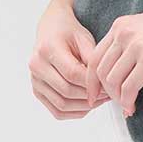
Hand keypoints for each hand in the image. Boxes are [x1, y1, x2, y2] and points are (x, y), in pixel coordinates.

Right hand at [29, 0, 110, 119]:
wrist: (51, 29)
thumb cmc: (69, 32)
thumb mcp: (84, 38)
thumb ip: (92, 59)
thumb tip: (102, 84)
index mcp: (48, 48)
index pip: (72, 73)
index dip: (92, 83)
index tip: (107, 86)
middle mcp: (37, 66)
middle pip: (67, 91)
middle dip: (90, 96)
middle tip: (107, 95)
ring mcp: (35, 80)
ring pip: (61, 105)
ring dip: (84, 107)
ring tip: (100, 100)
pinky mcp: (37, 91)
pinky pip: (56, 111)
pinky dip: (74, 113)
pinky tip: (88, 105)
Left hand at [87, 2, 142, 115]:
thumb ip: (130, 41)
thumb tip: (120, 66)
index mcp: (121, 25)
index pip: (95, 57)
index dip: (91, 80)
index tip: (94, 94)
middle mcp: (124, 33)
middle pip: (100, 71)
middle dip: (103, 92)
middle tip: (112, 104)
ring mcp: (137, 46)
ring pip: (112, 81)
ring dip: (117, 99)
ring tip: (127, 106)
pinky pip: (129, 88)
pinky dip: (128, 102)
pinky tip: (133, 107)